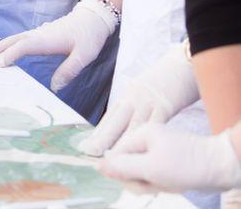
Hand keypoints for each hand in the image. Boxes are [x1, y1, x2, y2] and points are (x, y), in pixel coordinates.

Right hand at [0, 0, 116, 91]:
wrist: (93, 17)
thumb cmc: (89, 36)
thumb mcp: (85, 55)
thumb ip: (70, 70)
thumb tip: (54, 87)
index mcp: (46, 39)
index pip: (23, 47)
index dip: (8, 55)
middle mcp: (38, 34)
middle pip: (11, 42)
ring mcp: (37, 34)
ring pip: (12, 40)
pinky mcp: (39, 35)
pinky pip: (18, 41)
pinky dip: (5, 46)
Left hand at [79, 42, 198, 155]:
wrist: (184, 62)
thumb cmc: (167, 79)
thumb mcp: (145, 91)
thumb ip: (136, 107)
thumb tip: (126, 129)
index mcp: (129, 94)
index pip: (110, 116)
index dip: (99, 133)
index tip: (87, 147)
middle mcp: (135, 96)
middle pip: (116, 120)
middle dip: (103, 138)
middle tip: (90, 153)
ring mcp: (149, 100)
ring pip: (133, 125)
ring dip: (122, 143)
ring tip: (113, 159)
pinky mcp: (166, 104)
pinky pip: (153, 123)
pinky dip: (145, 137)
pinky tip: (141, 151)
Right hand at [101, 124, 240, 193]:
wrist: (220, 167)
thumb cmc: (186, 165)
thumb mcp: (151, 168)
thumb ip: (123, 167)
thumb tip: (98, 166)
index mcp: (141, 134)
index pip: (117, 156)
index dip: (124, 173)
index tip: (141, 180)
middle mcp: (147, 140)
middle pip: (128, 166)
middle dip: (140, 180)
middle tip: (157, 183)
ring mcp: (157, 151)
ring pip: (141, 174)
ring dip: (152, 184)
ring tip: (168, 183)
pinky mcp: (167, 161)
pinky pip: (154, 176)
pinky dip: (161, 184)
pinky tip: (172, 184)